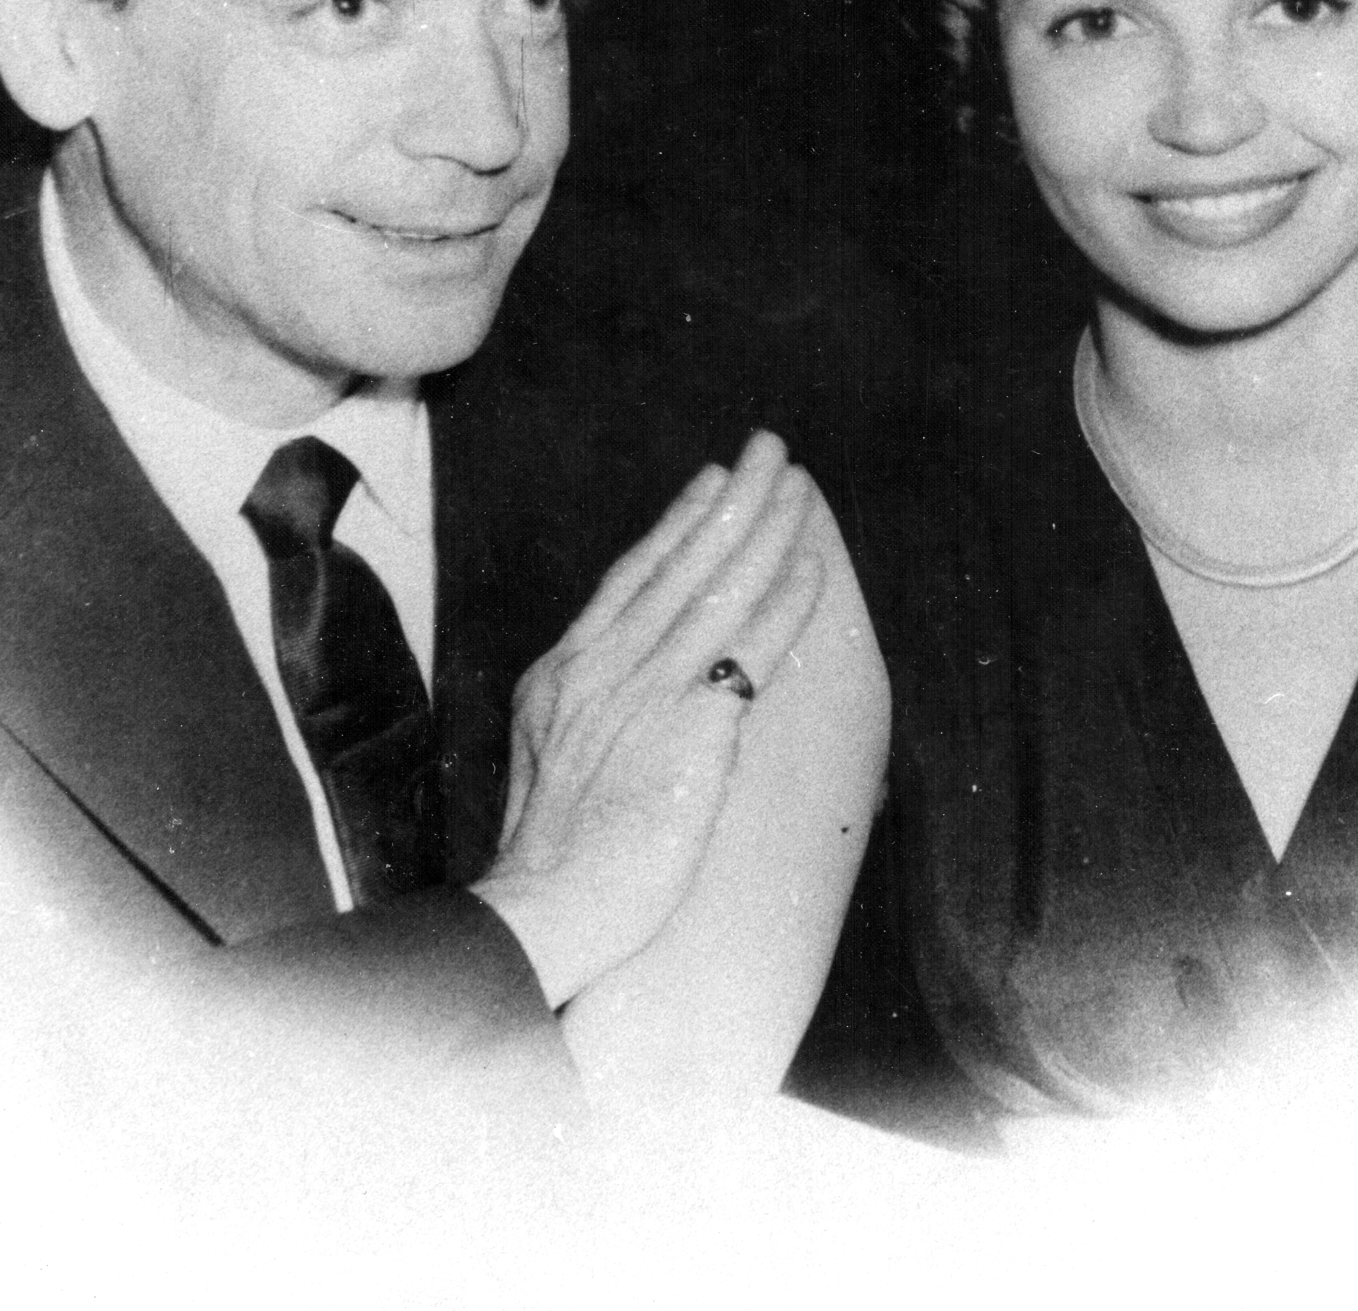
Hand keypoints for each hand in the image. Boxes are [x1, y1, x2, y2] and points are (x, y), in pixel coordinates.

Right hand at [470, 432, 823, 1006]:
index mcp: (566, 670)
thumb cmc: (550, 857)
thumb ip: (584, 711)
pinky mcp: (690, 728)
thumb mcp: (546, 758)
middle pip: (681, 563)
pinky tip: (812, 573)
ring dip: (767, 532)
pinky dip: (783, 606)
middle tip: (770, 450)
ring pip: (719, 590)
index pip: (632, 576)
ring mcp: (646, 691)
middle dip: (734, 501)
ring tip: (801, 488)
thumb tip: (617, 688)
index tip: (712, 481)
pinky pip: (749, 651)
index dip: (679, 524)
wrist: (544, 908)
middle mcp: (604, 666)